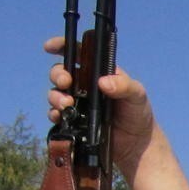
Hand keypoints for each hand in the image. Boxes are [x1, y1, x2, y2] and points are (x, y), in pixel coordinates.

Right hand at [45, 37, 156, 166]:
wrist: (136, 143)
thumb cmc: (138, 112)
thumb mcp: (137, 94)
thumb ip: (124, 85)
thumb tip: (103, 82)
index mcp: (98, 72)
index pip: (78, 53)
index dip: (62, 46)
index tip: (50, 47)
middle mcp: (84, 85)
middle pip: (61, 72)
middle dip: (58, 74)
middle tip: (65, 82)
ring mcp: (77, 103)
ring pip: (56, 93)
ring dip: (55, 96)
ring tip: (66, 104)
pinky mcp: (73, 121)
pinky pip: (57, 115)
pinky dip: (54, 114)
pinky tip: (60, 116)